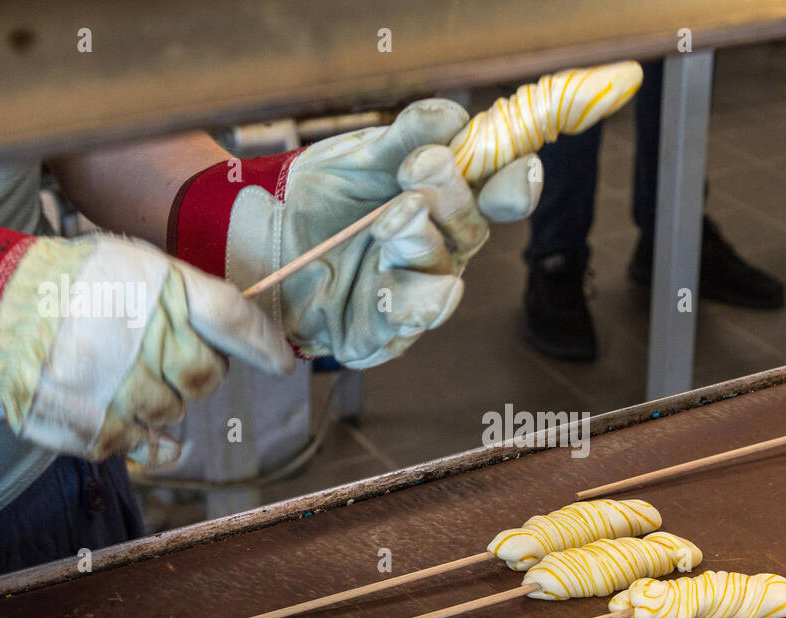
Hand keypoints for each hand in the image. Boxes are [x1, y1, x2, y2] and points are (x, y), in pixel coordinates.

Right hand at [0, 208, 292, 462]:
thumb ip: (184, 296)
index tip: (281, 362)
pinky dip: (134, 433)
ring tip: (120, 373)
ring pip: (174, 412)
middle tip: (162, 354)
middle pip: (208, 376)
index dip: (265, 345)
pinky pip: (142, 443)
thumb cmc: (66, 285)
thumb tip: (243, 333)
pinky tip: (113, 407)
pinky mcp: (97, 427)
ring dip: (158, 399)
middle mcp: (146, 339)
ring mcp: (122, 388)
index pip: (233, 318)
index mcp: (159, 289)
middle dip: (196, 370)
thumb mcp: (130, 264)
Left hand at [175, 99, 542, 367]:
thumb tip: (451, 116)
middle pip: (470, 229)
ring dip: (420, 244)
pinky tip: (385, 287)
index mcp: (450, 202)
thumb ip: (401, 138)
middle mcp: (444, 249)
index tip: (520, 167)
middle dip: (451, 197)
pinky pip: (402, 325)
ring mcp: (417, 292)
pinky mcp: (383, 333)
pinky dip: (401, 305)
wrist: (265, 242)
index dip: (516, 183)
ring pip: (440, 277)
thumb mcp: (358, 157)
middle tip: (421, 167)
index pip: (499, 193)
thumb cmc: (324, 198)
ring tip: (390, 221)